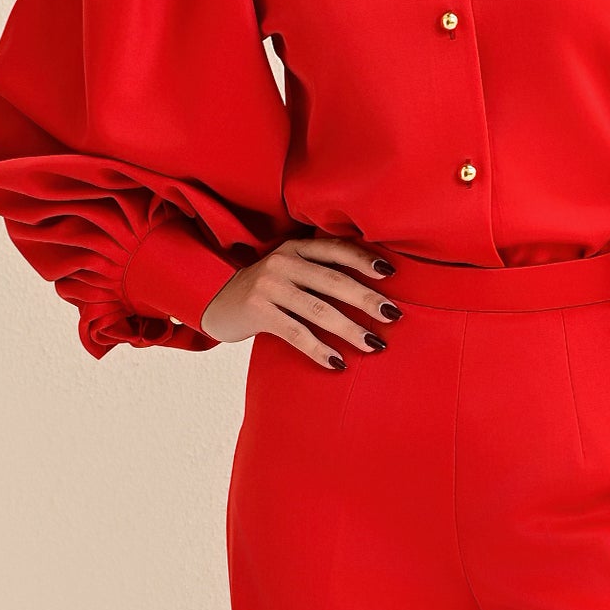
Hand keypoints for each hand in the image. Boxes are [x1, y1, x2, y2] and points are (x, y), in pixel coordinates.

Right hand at [201, 235, 398, 362]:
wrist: (216, 299)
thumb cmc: (266, 288)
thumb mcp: (289, 268)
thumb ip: (318, 269)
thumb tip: (371, 286)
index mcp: (295, 247)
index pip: (336, 249)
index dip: (364, 260)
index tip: (391, 273)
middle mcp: (283, 262)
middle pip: (334, 281)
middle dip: (367, 299)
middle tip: (393, 316)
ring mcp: (269, 286)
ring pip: (318, 309)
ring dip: (350, 329)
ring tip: (374, 344)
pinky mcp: (258, 311)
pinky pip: (296, 333)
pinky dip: (319, 349)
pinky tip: (338, 362)